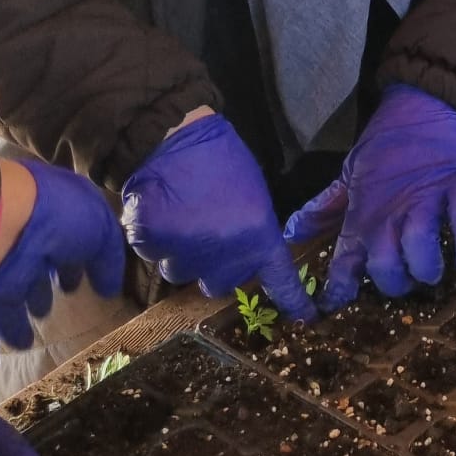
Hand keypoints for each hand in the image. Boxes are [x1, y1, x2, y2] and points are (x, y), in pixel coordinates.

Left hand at [0, 158, 127, 370]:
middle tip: (44, 312)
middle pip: (31, 273)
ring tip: (23, 342)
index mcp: (49, 218)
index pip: (61, 245)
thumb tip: (109, 287)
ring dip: (15, 323)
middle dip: (39, 294)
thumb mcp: (100, 229)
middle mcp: (20, 241)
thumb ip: (109, 257)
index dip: (70, 266)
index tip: (73, 286)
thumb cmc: (56, 217)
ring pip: (7, 301)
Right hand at [120, 113, 315, 317]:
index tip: (304, 320)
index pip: (280, 280)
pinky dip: (155, 237)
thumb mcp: (254, 192)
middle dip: (213, 266)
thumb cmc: (220, 158)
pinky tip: (161, 210)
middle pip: (219, 285)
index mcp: (257, 238)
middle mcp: (223, 256)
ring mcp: (185, 254)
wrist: (174, 135)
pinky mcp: (152, 245)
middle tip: (208, 234)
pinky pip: (153, 254)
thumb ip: (254, 230)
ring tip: (181, 215)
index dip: (292, 302)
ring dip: (181, 253)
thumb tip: (247, 252)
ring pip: (181, 272)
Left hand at [284, 85, 455, 309]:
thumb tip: (292, 232)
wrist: (425, 103)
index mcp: (364, 214)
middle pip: (387, 267)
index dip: (339, 291)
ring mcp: (428, 200)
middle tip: (405, 278)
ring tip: (431, 271)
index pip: (345, 264)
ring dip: (427, 268)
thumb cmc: (387, 146)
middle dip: (396, 283)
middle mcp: (392, 213)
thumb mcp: (351, 176)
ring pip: (421, 250)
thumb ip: (325, 208)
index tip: (337, 306)